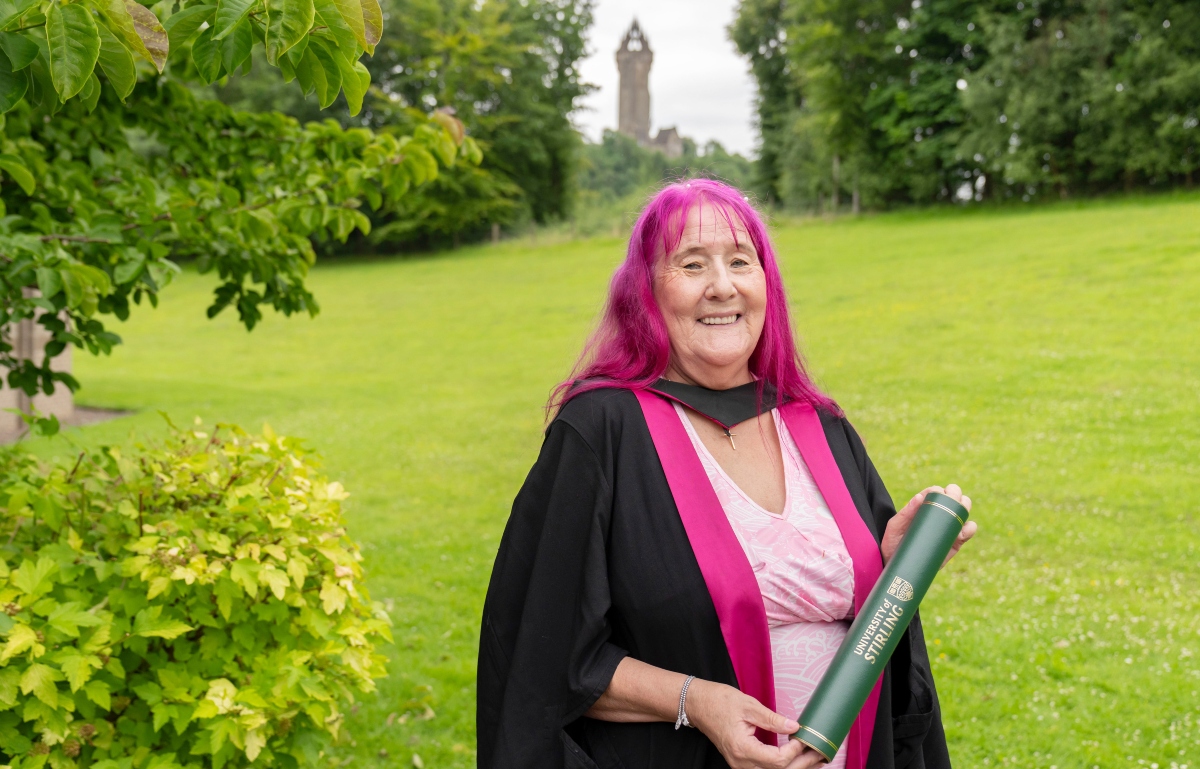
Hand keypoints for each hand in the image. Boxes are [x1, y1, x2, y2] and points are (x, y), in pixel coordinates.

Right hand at [685, 679, 826, 768]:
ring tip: (815, 760)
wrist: (698, 705)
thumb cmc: (719, 702)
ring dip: (796, 767)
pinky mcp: (742, 762)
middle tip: (821, 754)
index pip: (777, 760)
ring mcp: (740, 765)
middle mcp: (741, 762)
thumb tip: (794, 726)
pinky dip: (783, 766)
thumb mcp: (748, 706)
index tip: (804, 736)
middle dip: (802, 764)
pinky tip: (797, 760)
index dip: (795, 750)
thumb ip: (772, 719)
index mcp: (743, 748)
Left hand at [881, 484, 977, 566]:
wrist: (896, 564)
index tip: (940, 493)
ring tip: (960, 515)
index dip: (941, 491)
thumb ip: (905, 513)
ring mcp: (947, 529)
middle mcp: (938, 515)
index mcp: (924, 507)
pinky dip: (970, 529)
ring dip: (965, 510)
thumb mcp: (895, 526)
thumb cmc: (893, 542)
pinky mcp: (954, 544)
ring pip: (963, 514)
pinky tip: (965, 529)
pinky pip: (967, 533)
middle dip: (957, 497)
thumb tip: (919, 497)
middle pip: (953, 500)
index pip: (936, 493)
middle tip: (952, 501)